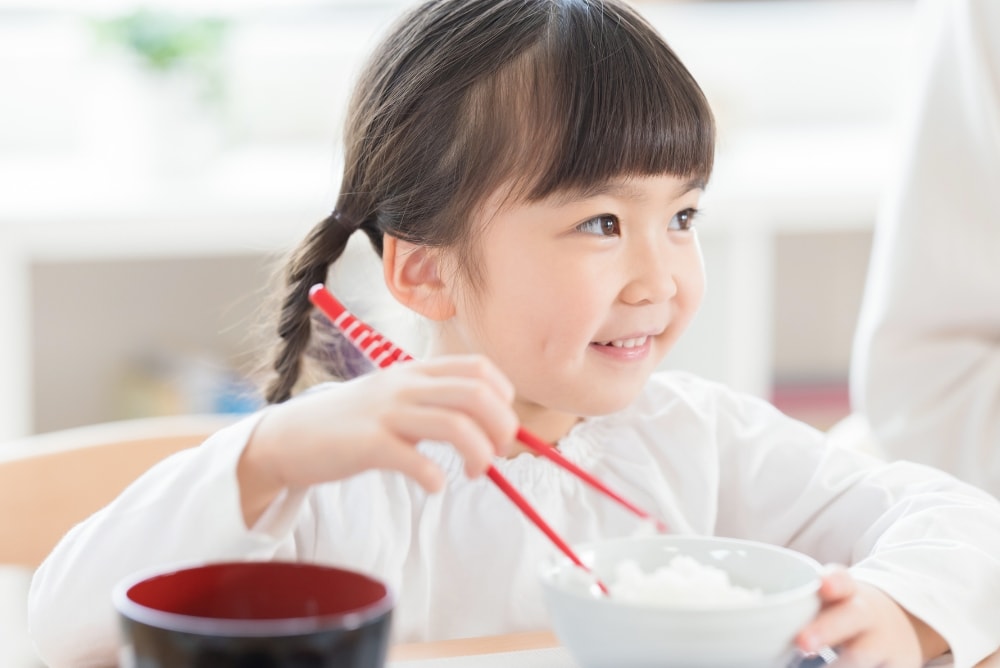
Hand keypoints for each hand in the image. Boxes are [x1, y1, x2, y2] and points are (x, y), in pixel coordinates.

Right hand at [238, 355, 518, 523]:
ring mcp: (386, 413)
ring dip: (479, 454)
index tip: (501, 425)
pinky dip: (436, 477)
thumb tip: (489, 429)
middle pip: (477, 395)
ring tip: (474, 472)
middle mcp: (405, 385)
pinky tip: (433, 485)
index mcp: (415, 371)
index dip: (504, 396)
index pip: (478, 368)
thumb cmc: (351, 423)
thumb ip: (434, 404)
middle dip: (501, 427)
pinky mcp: (368, 444)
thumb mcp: (395, 399)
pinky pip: (417, 460)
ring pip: (455, 424)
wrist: (289, 437)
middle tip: (497, 454)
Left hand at [795, 566, 947, 667]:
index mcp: (846, 591)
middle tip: (803, 642)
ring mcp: (886, 644)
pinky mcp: (900, 666)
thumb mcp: (830, 595)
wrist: (896, 620)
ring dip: (842, 664)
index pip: (841, 580)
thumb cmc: (845, 606)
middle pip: (850, 619)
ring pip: (863, 656)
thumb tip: (761, 612)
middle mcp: (867, 615)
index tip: (824, 585)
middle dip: (826, 630)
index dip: (833, 581)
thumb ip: (803, 597)